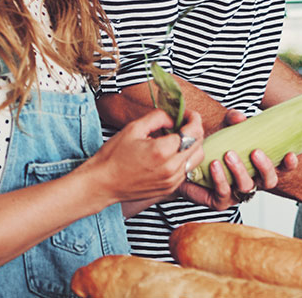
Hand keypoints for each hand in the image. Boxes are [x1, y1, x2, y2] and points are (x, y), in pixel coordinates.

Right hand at [86, 109, 203, 203]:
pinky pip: (186, 170)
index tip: (188, 114)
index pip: (193, 131)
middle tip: (183, 123)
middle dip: (195, 130)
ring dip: (191, 146)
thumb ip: (158, 117)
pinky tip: (170, 154)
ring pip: (196, 159)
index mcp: (162, 151)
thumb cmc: (113, 156)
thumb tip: (174, 118)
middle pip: (199, 145)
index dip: (194, 118)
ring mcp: (171, 181)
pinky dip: (183, 159)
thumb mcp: (134, 128)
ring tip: (177, 138)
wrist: (102, 184)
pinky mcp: (169, 189)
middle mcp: (171, 168)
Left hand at [178, 109, 298, 209]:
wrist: (187, 163)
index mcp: (259, 167)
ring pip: (247, 187)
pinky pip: (224, 192)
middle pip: (269, 182)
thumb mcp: (224, 129)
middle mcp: (253, 182)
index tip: (290, 154)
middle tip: (255, 152)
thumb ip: (233, 120)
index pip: (281, 168)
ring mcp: (238, 194)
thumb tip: (240, 118)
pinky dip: (221, 178)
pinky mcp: (221, 202)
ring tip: (229, 154)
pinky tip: (214, 165)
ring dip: (240, 170)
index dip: (289, 164)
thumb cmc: (212, 147)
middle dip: (265, 167)